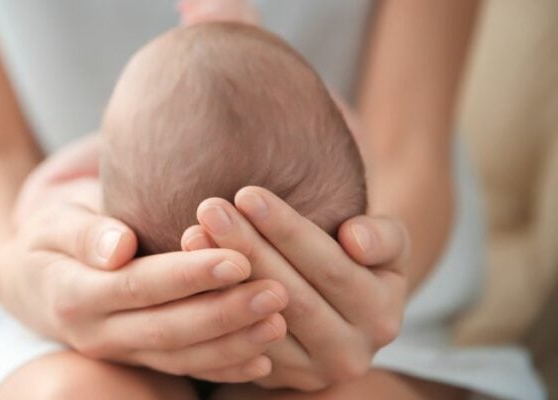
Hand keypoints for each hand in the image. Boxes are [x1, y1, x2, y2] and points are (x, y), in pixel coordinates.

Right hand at [0, 143, 290, 380]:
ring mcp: (118, 352)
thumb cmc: (50, 237)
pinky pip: (183, 370)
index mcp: (74, 293)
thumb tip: (119, 246)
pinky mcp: (137, 360)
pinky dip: (223, 368)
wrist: (29, 282)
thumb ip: (84, 232)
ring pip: (181, 357)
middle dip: (226, 313)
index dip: (188, 276)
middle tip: (278, 291)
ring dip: (234, 343)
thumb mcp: (54, 222)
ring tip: (280, 321)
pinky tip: (264, 359)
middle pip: (168, 328)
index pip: (139, 286)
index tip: (236, 259)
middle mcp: (95, 333)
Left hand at [182, 187, 408, 390]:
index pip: (331, 268)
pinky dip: (211, 308)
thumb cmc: (357, 256)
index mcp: (381, 315)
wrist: (342, 304)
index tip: (247, 193)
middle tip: (209, 208)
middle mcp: (350, 353)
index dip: (288, 231)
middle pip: (289, 296)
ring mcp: (309, 373)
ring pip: (257, 323)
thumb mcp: (386, 241)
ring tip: (192, 233)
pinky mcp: (272, 381)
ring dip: (221, 279)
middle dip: (246, 248)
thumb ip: (382, 236)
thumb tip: (355, 240)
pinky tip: (187, 273)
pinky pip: (236, 346)